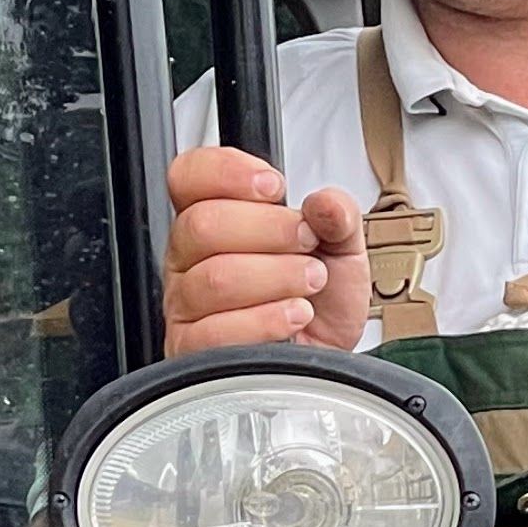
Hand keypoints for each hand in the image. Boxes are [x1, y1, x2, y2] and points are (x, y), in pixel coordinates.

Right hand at [163, 146, 370, 353]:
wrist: (327, 354)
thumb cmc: (322, 298)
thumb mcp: (341, 245)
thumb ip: (338, 215)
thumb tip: (324, 203)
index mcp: (215, 216)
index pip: (189, 176)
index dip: (226, 172)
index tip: (274, 186)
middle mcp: (190, 257)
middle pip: (203, 224)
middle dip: (270, 230)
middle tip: (306, 243)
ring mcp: (186, 304)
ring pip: (216, 278)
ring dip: (277, 277)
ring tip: (309, 282)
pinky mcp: (192, 349)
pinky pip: (217, 331)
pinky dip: (267, 319)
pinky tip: (295, 314)